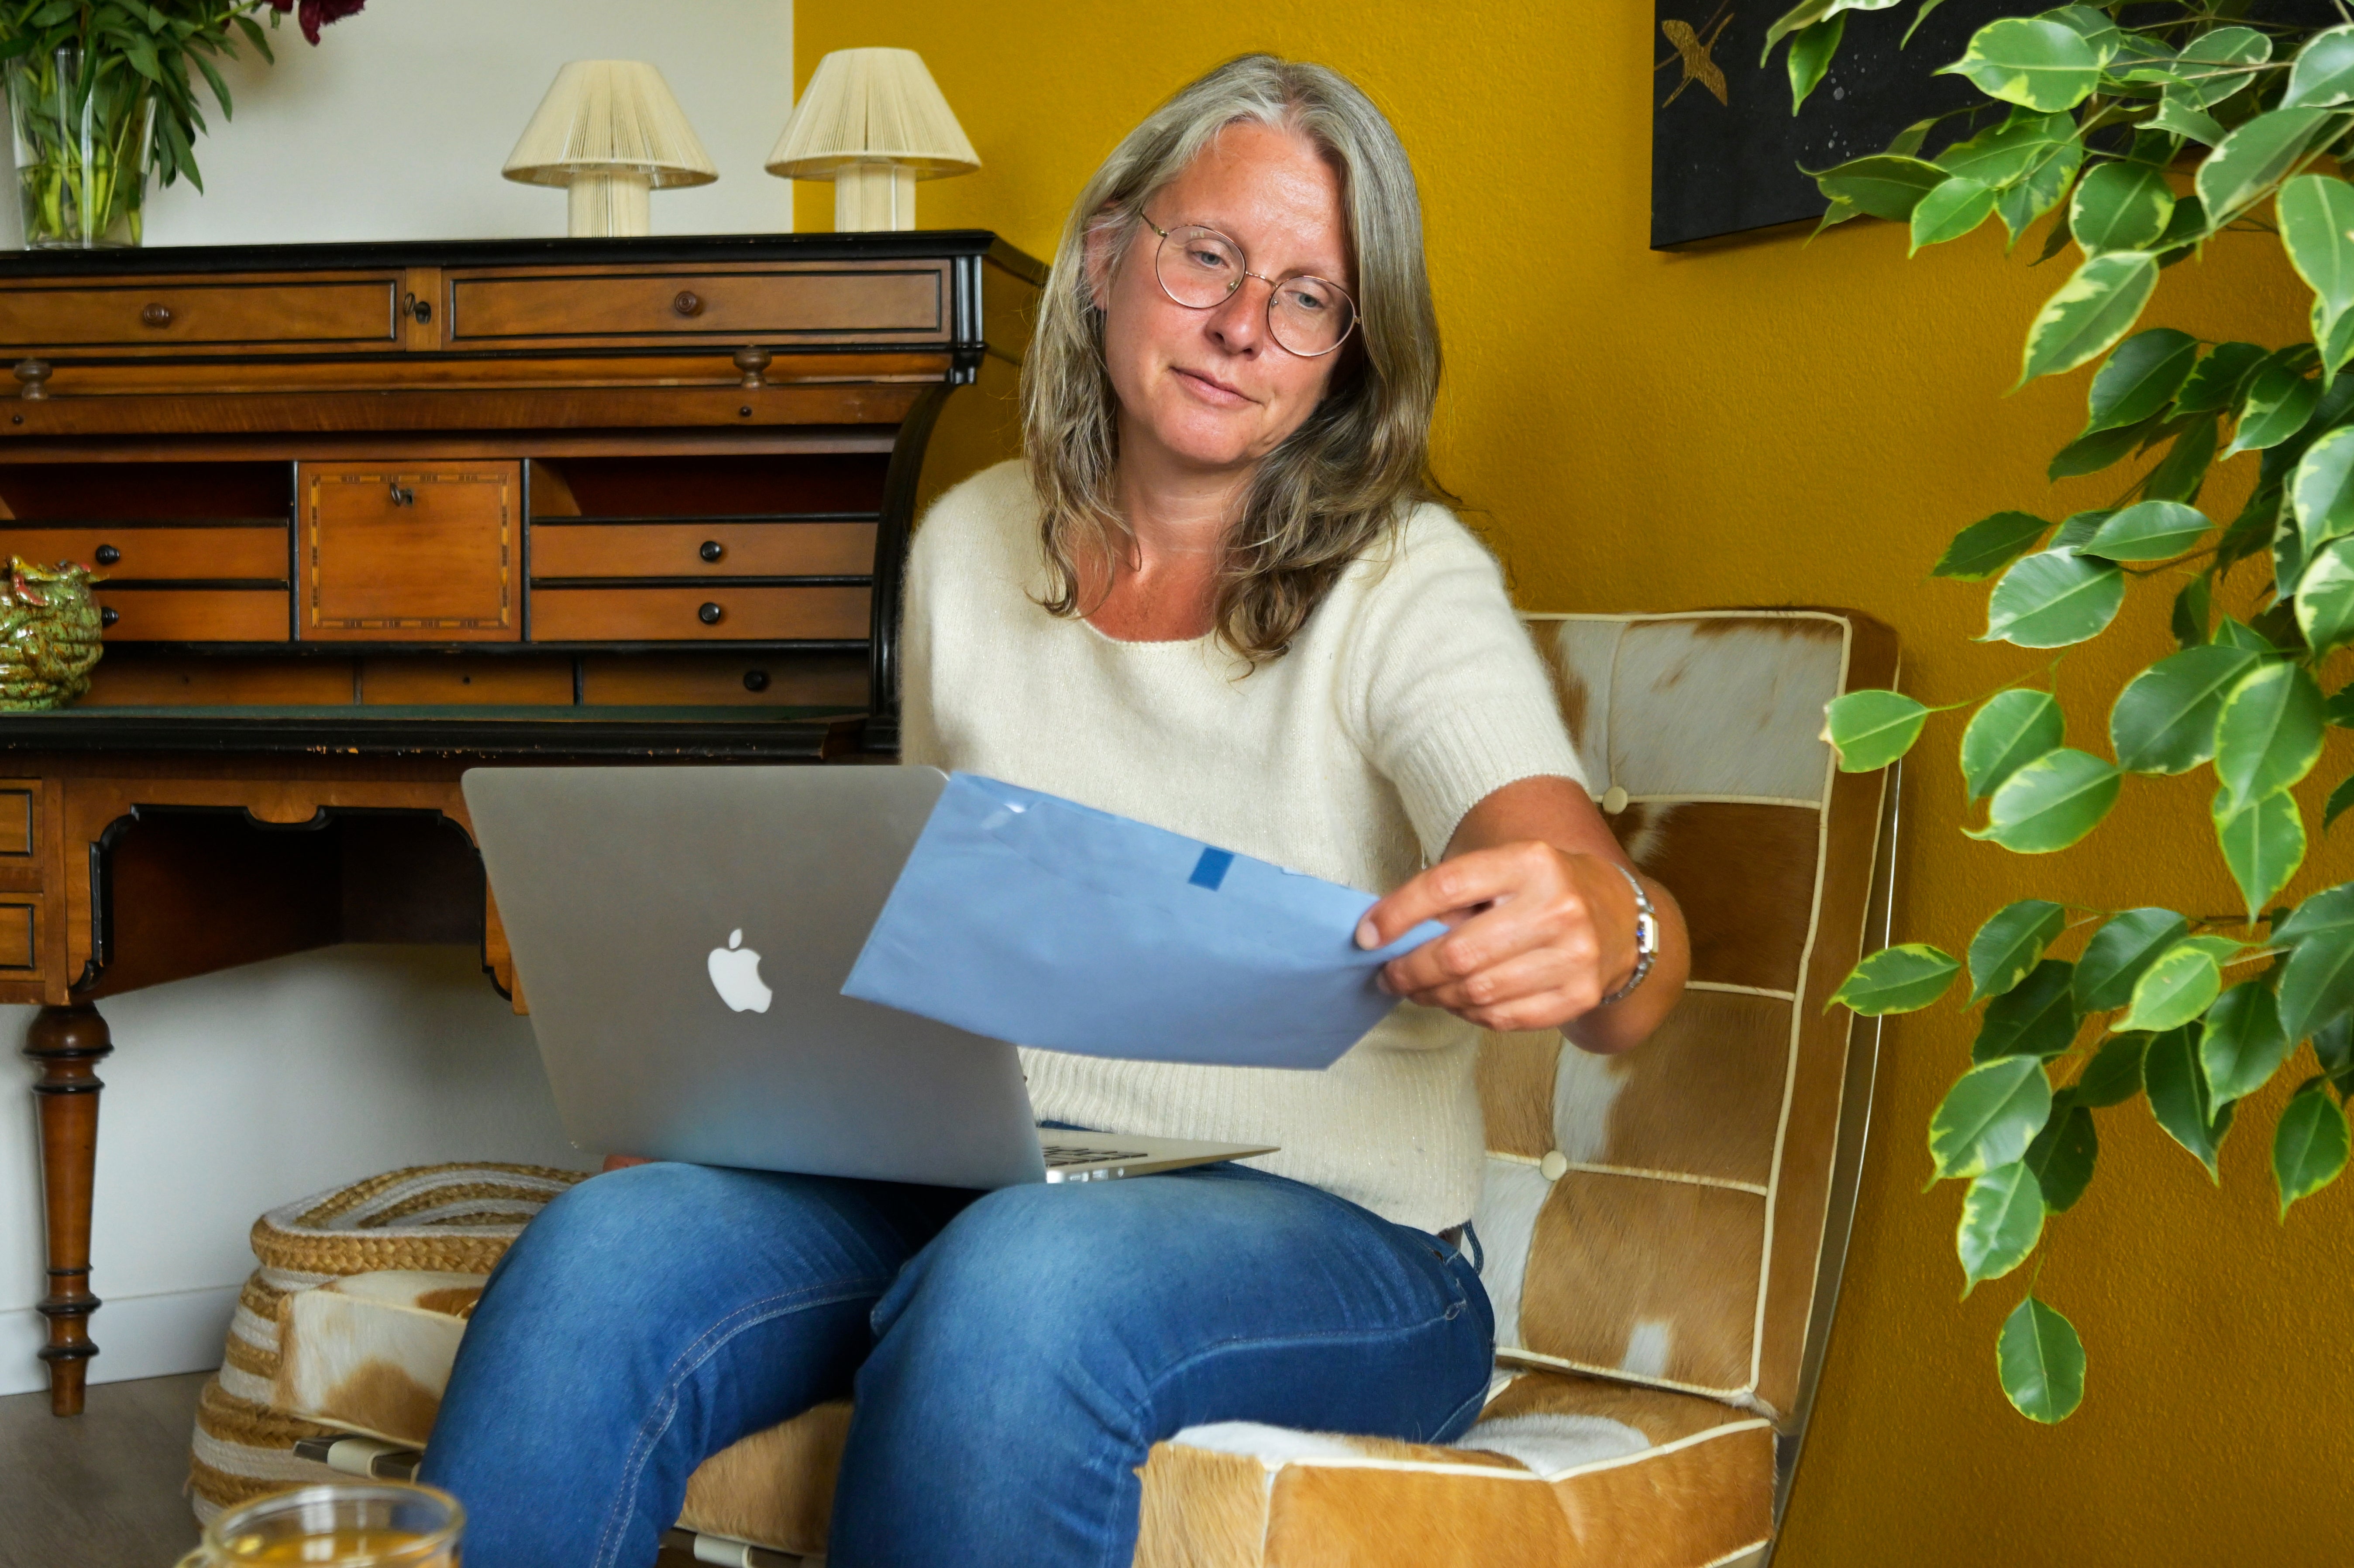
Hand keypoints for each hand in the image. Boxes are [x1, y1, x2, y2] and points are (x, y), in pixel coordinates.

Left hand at [1356, 841, 1638, 1032]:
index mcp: (1531, 862)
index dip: (1397, 914)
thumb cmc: (1546, 888)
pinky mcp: (1578, 995)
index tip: (1366, 935)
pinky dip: (1468, 1014)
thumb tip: (1387, 931)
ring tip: (1417, 988)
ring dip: (1433, 995)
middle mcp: (1557, 907)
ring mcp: (1573, 956)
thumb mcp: (1506, 868)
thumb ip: (1454, 893)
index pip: (1446, 886)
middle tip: (1387, 974)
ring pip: (1476, 992)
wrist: (1623, 918)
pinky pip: (1502, 1018)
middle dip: (1409, 969)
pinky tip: (1457, 1001)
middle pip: (1458, 952)